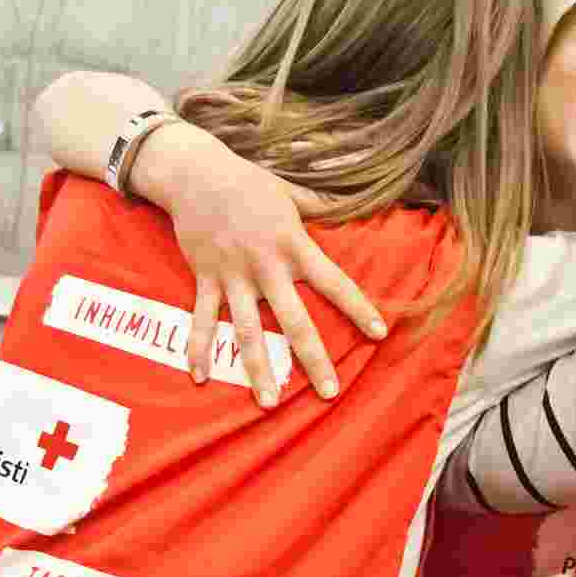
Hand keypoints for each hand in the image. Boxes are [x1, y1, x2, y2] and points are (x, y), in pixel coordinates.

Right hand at [138, 122, 387, 406]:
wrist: (195, 174)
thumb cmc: (249, 181)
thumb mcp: (291, 191)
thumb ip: (321, 205)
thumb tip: (351, 203)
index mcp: (293, 245)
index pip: (335, 282)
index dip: (358, 308)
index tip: (379, 334)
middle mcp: (266, 267)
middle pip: (294, 320)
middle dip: (313, 358)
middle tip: (329, 393)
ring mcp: (234, 276)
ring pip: (248, 331)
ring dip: (257, 368)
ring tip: (269, 402)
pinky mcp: (205, 279)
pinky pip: (203, 319)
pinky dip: (199, 348)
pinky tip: (199, 377)